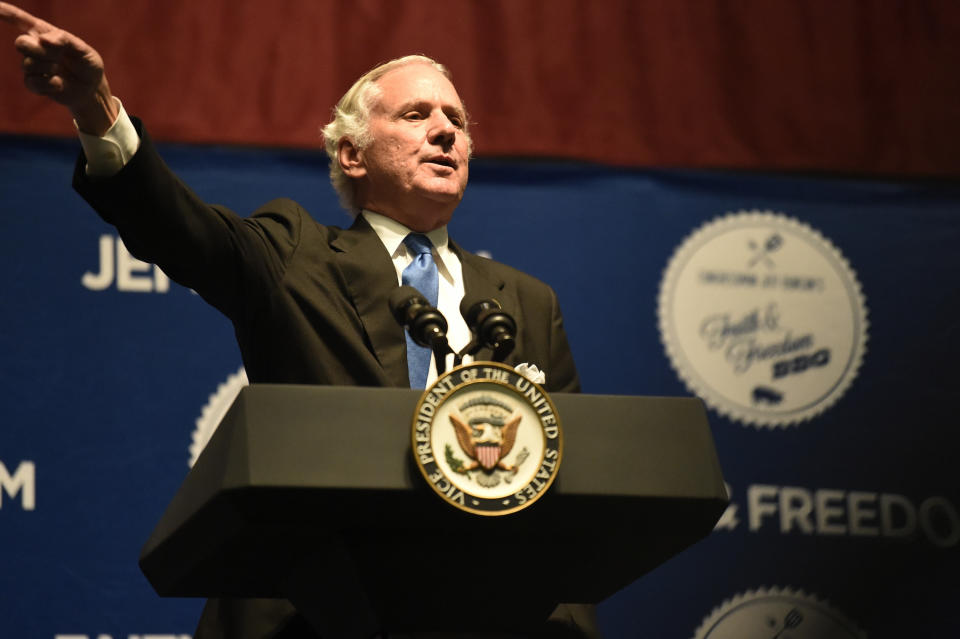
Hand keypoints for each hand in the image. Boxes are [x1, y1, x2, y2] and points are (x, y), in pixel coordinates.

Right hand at [0, 2, 116, 133]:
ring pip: (28, 65)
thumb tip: (43, 39)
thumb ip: (65, 40)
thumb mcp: (84, 50)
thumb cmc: (87, 65)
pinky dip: (49, 85)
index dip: (4, 12)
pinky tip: (59, 84)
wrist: (91, 89)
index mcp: (44, 33)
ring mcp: (32, 65)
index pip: (20, 19)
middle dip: (39, 51)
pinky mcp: (34, 83)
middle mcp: (35, 47)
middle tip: (57, 57)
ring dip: (49, 69)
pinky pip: (32, 82)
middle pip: (21, 44)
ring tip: (60, 71)